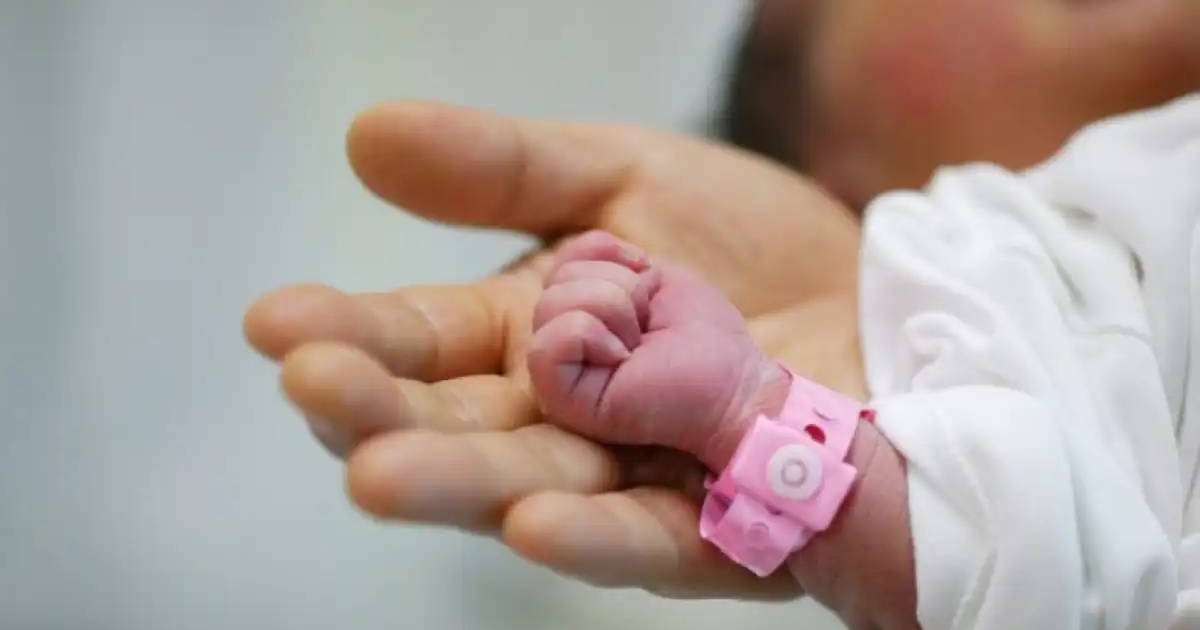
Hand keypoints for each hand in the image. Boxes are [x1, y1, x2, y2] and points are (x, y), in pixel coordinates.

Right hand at [244, 101, 867, 600]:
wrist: (886, 299)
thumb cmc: (745, 248)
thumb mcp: (625, 176)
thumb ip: (505, 169)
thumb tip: (366, 134)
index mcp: (528, 335)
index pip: (423, 340)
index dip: (351, 332)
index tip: (274, 322)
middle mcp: (566, 419)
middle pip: (464, 424)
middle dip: (385, 413)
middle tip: (316, 390)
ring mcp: (636, 479)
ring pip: (537, 486)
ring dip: (461, 484)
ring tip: (379, 478)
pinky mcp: (721, 530)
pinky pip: (654, 538)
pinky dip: (595, 535)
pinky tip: (535, 524)